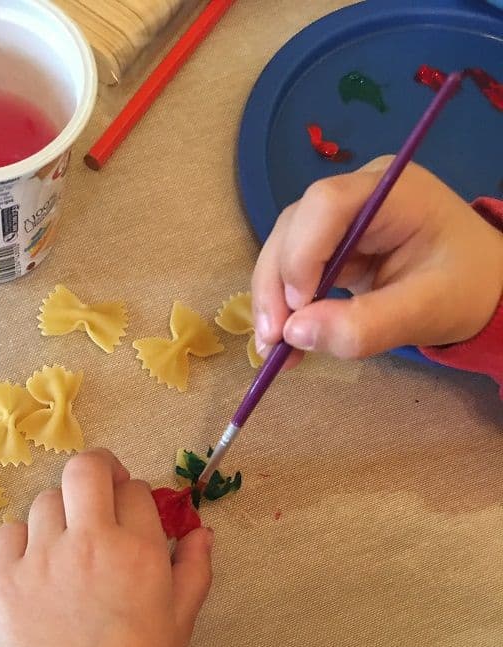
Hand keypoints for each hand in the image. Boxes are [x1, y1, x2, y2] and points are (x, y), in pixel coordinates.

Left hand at [0, 450, 212, 646]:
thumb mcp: (180, 622)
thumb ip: (194, 569)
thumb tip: (200, 531)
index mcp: (138, 551)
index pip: (136, 490)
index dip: (135, 498)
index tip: (132, 517)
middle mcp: (89, 541)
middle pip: (86, 468)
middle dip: (97, 470)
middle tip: (99, 492)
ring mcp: (41, 555)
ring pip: (46, 499)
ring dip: (61, 512)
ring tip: (66, 543)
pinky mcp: (2, 575)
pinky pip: (9, 532)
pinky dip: (23, 539)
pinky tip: (36, 565)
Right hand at [252, 159, 502, 364]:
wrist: (481, 288)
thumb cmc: (464, 289)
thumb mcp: (423, 312)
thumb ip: (364, 325)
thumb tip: (295, 334)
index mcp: (392, 192)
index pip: (325, 204)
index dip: (301, 254)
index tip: (298, 310)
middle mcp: (356, 196)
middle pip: (294, 227)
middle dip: (276, 285)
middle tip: (272, 341)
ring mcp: (339, 222)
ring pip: (283, 250)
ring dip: (271, 300)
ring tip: (274, 349)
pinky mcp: (329, 249)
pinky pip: (292, 272)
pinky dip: (283, 308)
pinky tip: (285, 343)